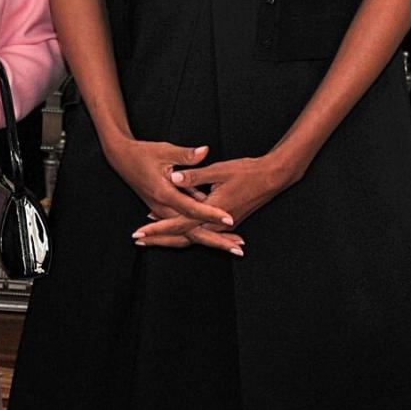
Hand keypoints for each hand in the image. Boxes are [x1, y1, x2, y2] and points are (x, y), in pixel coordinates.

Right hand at [104, 136, 234, 235]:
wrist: (121, 159)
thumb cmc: (143, 153)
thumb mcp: (165, 151)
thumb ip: (186, 155)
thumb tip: (204, 151)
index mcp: (164, 193)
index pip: (191, 208)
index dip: (211, 214)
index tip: (229, 218)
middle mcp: (162, 208)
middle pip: (191, 232)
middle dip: (216, 241)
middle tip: (239, 248)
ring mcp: (162, 212)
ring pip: (189, 233)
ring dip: (212, 240)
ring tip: (236, 246)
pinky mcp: (164, 212)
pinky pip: (184, 227)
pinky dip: (202, 232)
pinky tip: (221, 235)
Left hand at [134, 151, 296, 250]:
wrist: (273, 177)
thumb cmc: (247, 171)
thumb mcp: (220, 169)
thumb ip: (196, 173)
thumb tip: (175, 176)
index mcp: (212, 210)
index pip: (179, 224)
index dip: (158, 229)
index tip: (139, 233)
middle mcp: (216, 223)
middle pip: (182, 238)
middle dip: (159, 239)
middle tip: (137, 240)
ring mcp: (222, 225)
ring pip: (192, 237)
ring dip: (171, 237)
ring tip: (150, 236)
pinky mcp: (226, 221)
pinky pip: (201, 232)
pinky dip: (186, 231)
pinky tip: (175, 226)